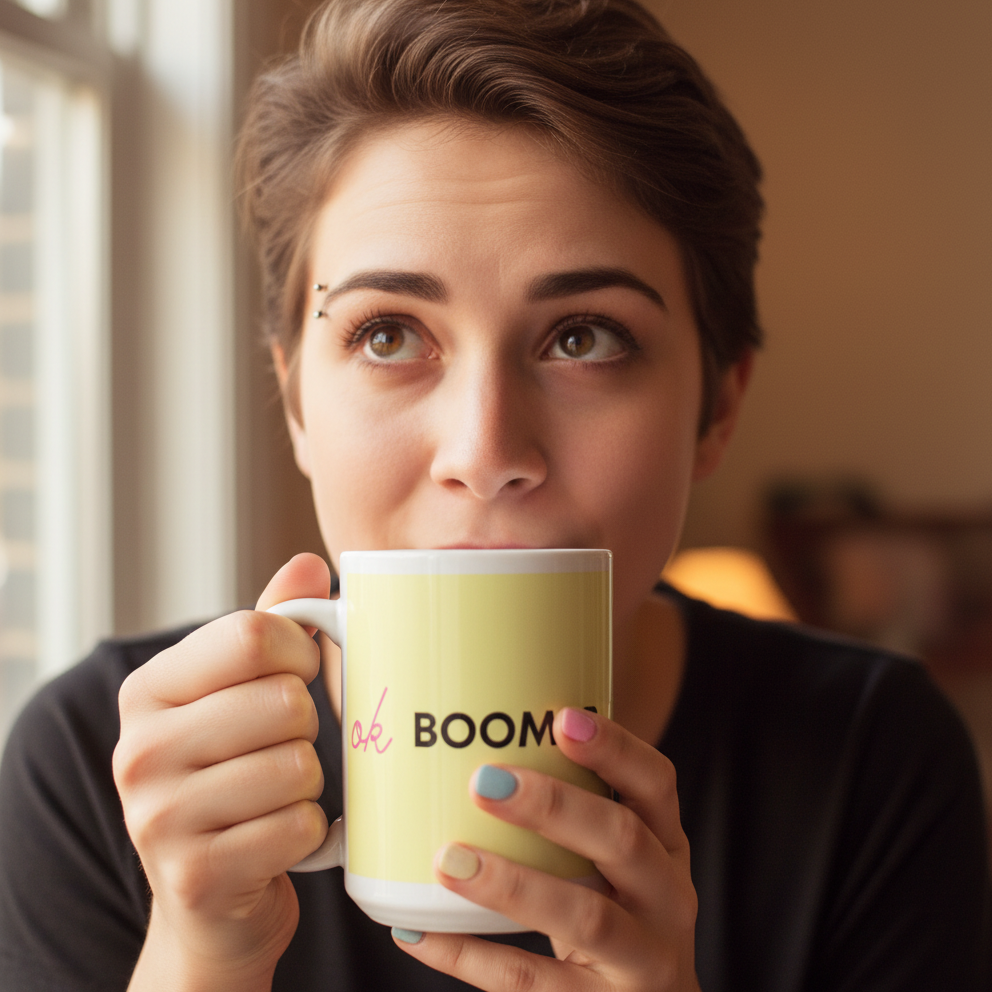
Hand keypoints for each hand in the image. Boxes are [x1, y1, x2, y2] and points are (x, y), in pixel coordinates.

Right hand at [113, 554, 330, 990]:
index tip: (299, 674)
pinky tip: (278, 837)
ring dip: (308, 783)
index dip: (302, 652)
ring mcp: (158, 818)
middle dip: (305, 727)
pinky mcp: (195, 876)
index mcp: (149, 689)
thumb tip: (310, 564)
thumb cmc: (236, 769)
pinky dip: (309, 831)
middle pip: (285, 702)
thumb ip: (274, 624)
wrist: (213, 894)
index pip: (254, 634)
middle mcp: (139, 749)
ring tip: (275, 794)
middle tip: (280, 747)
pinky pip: (301, 826)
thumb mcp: (241, 691)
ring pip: (299, 766)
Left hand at [392, 707, 700, 990]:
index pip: (656, 784)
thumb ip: (572, 817)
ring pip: (585, 918)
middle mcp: (666, 899)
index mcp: (666, 846)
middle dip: (555, 807)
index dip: (615, 748)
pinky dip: (470, 957)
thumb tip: (474, 750)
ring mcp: (642, 960)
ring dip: (512, 885)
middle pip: (623, 842)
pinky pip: (532, 984)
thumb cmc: (618, 918)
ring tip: (449, 860)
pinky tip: (420, 935)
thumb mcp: (618, 867)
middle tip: (485, 783)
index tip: (562, 718)